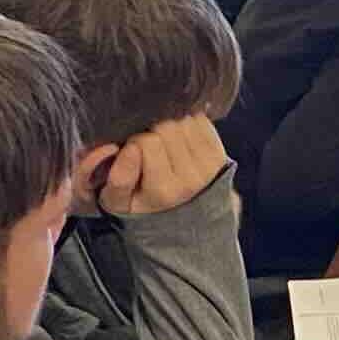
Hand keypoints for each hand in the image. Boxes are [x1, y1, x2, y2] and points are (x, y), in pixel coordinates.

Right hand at [96, 115, 230, 217]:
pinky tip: (180, 140)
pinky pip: (200, 121)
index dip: (135, 141)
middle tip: (150, 148)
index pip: (146, 142)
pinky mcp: (220, 155)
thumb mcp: (118, 201)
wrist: (182, 218)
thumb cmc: (143, 203)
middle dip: (153, 132)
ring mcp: (209, 166)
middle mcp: (190, 179)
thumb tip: (130, 149)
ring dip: (171, 127)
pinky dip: (188, 124)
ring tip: (165, 145)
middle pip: (167, 127)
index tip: (133, 152)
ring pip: (184, 121)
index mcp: (164, 191)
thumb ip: (118, 178)